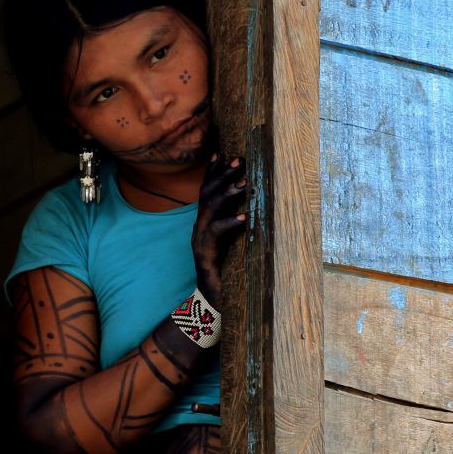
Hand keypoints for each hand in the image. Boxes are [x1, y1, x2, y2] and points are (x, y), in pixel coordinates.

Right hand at [191, 152, 248, 309]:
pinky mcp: (204, 253)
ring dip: (227, 194)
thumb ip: (237, 224)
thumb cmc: (226, 270)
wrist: (212, 299)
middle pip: (207, 194)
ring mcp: (199, 240)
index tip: (224, 154)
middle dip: (222, 175)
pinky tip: (244, 217)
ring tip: (245, 183)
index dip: (213, 172)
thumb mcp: (233, 242)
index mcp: (205, 222)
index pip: (206, 191)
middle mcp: (199, 227)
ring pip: (210, 209)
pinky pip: (216, 233)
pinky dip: (230, 223)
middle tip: (238, 161)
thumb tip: (253, 207)